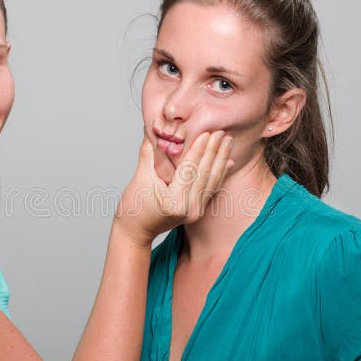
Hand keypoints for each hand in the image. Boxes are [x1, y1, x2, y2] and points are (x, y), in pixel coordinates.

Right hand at [116, 130, 232, 245]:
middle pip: (204, 174)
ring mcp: (195, 212)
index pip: (189, 170)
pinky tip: (227, 161)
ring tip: (227, 141)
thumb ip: (150, 153)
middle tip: (222, 132)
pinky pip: (211, 189)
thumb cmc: (133, 207)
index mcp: (173, 201)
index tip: (207, 132)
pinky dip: (220, 174)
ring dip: (220, 160)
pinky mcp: (198, 212)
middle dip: (214, 151)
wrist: (136, 231)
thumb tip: (155, 129)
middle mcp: (188, 209)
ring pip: (212, 181)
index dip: (199, 149)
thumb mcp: (140, 178)